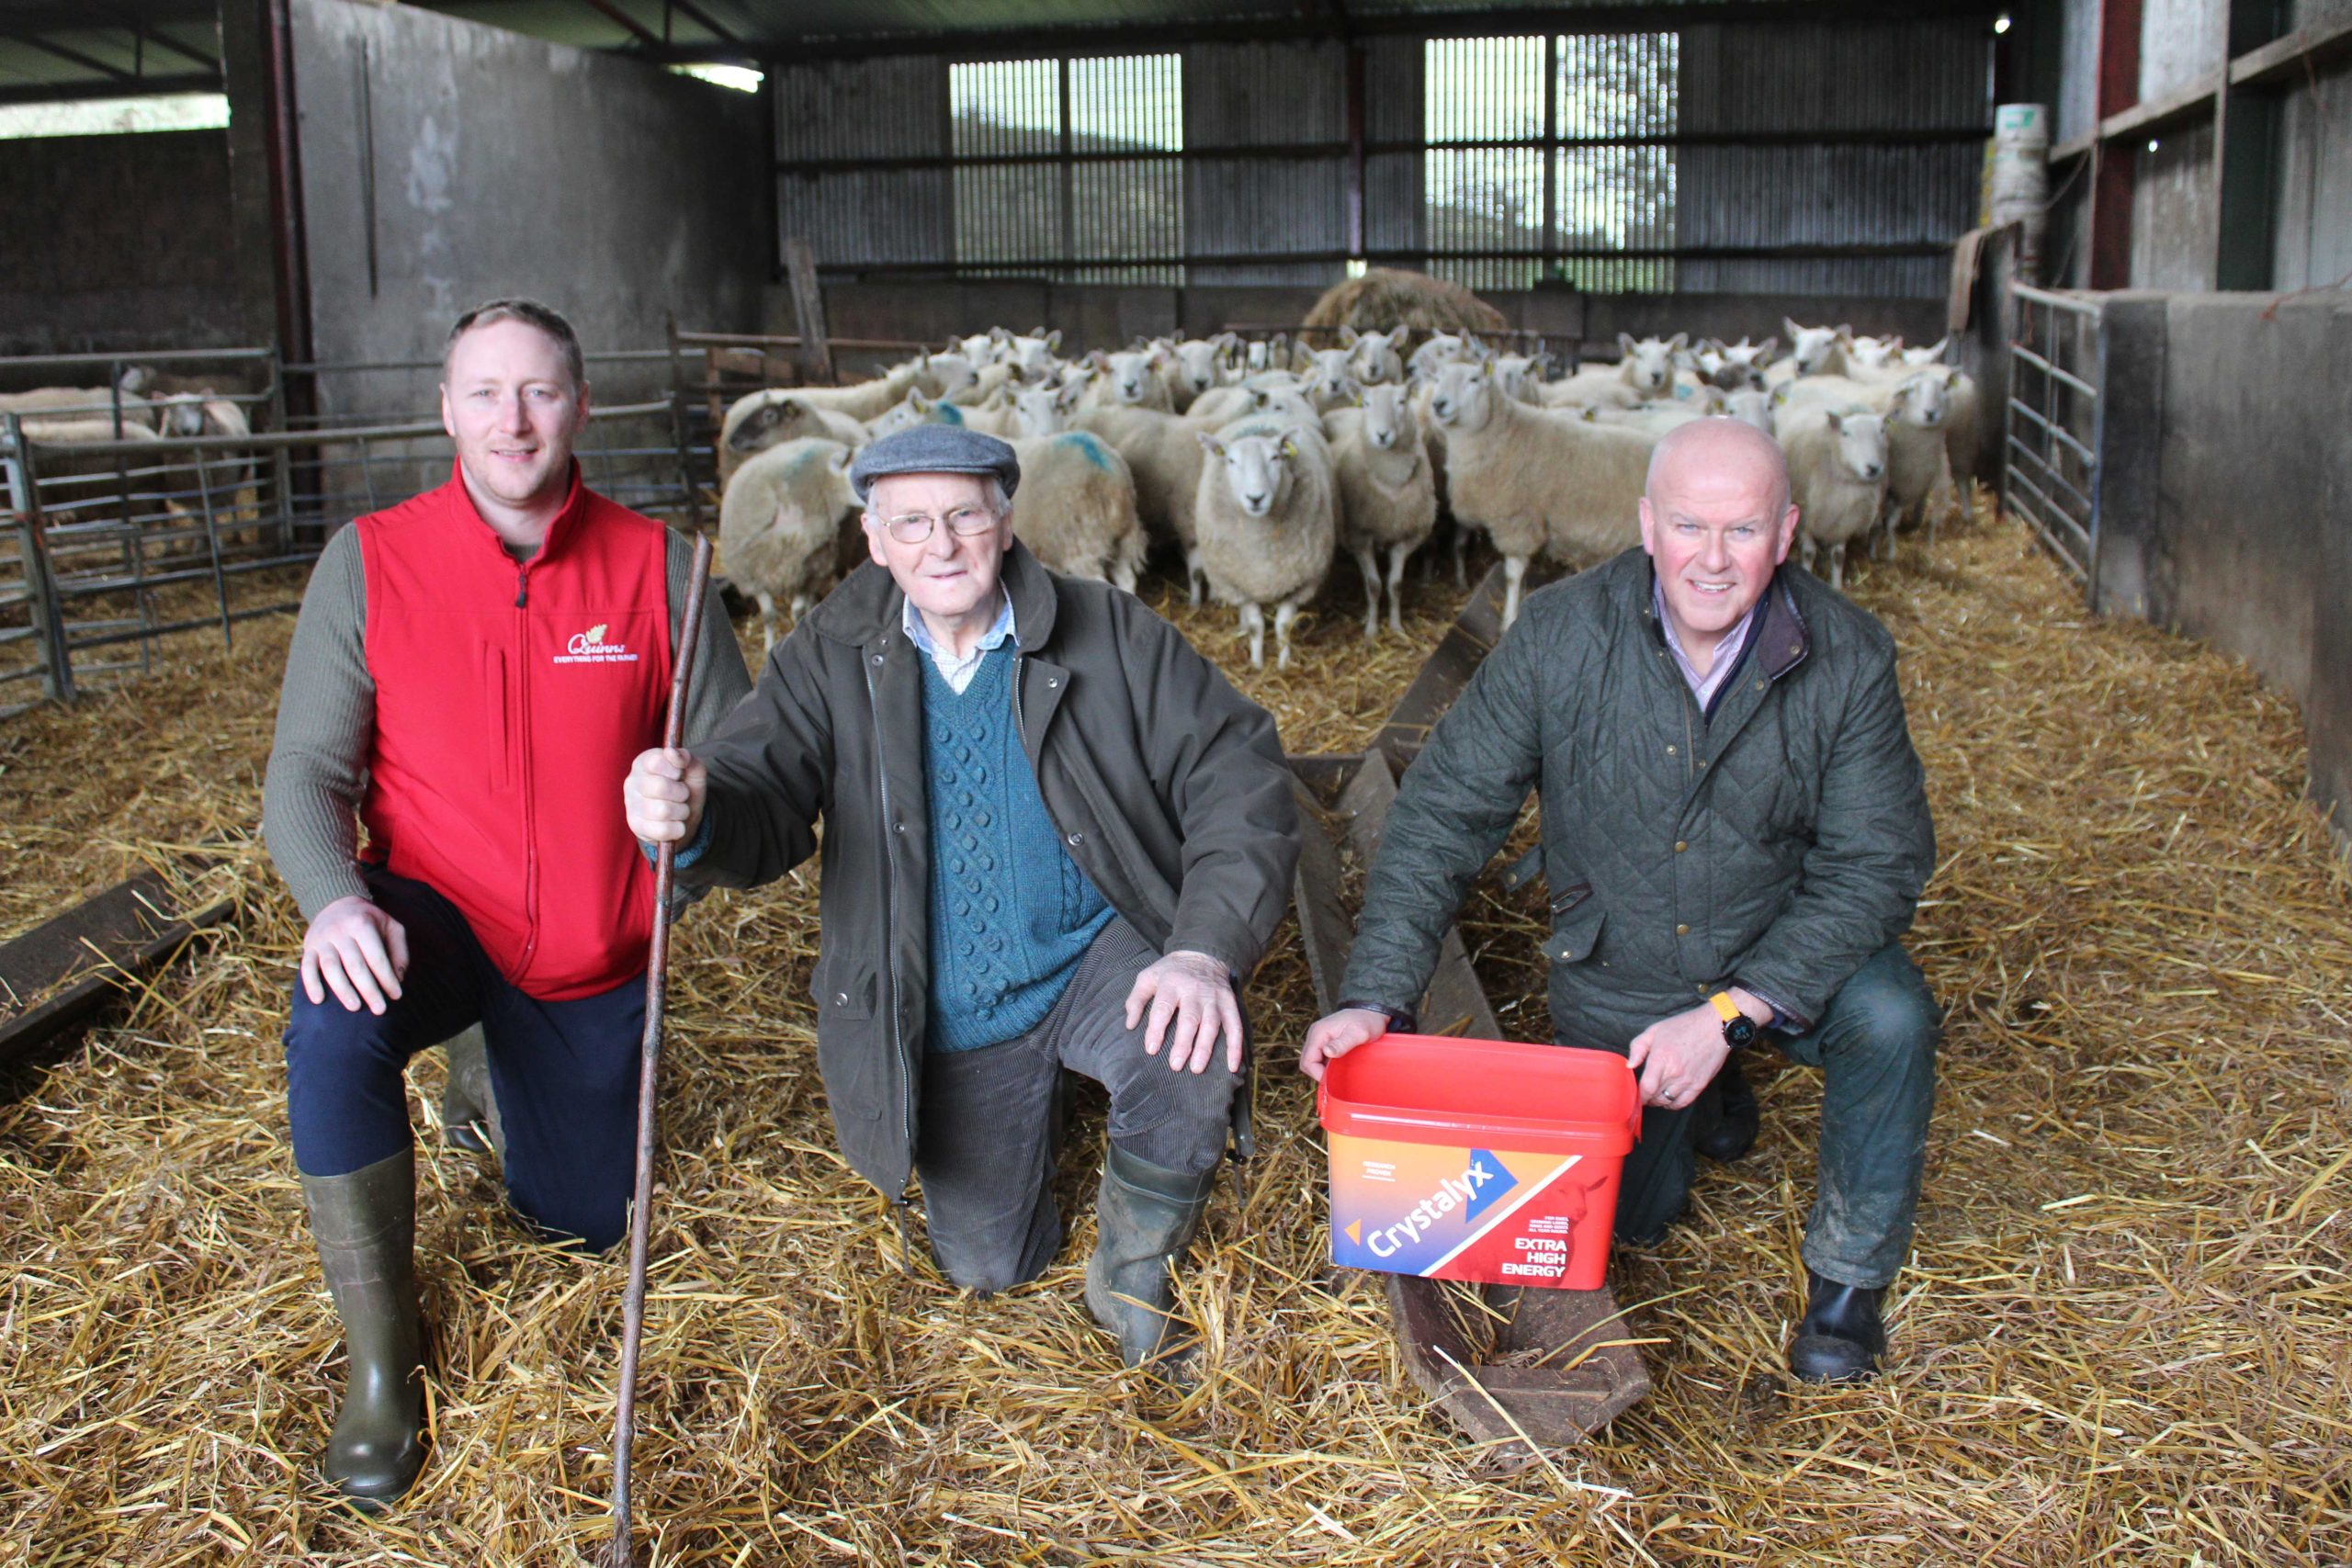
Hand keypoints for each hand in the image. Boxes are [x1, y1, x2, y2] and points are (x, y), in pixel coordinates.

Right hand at [300, 895, 408, 1014]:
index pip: (376, 957)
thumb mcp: (391, 926)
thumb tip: (398, 978)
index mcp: (362, 925)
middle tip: (380, 1010)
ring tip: (355, 1007)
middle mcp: (340, 932)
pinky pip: (306, 967)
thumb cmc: (369, 920)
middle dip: (368, 990)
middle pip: (355, 966)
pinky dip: (311, 984)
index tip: (396, 995)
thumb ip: (399, 950)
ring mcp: (322, 940)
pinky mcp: (308, 947)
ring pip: (330, 968)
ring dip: (343, 990)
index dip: (387, 978)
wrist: (336, 902)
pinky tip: (318, 1000)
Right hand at [624, 746, 704, 843]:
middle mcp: (632, 782)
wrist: (682, 819)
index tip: (680, 775)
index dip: (675, 770)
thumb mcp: (693, 772)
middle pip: (660, 787)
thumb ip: (687, 758)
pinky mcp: (636, 826)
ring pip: (663, 811)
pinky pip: (662, 830)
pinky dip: (677, 829)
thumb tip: (673, 753)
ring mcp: (631, 805)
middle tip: (683, 795)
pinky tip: (675, 823)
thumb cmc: (684, 789)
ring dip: (681, 812)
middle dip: (681, 793)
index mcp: (643, 763)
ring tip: (680, 810)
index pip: (656, 762)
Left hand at [1123, 950, 1243, 1074]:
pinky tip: (1233, 1066)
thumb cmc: (1170, 972)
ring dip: (1205, 1047)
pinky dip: (1236, 1047)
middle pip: (1190, 1019)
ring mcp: (1214, 997)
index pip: (1163, 1008)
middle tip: (1175, 1065)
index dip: (1157, 1029)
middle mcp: (1195, 990)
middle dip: (1183, 1043)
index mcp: (1172, 983)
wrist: (1203, 953)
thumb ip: (1136, 1000)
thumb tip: (1129, 1025)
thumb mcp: (1148, 977)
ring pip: (1212, 1024)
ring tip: (1197, 1068)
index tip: (1151, 1050)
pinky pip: (1235, 1026)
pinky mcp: (1230, 1003)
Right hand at [1299, 1007, 1389, 1081]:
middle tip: (1335, 1079)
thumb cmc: (1367, 1022)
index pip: (1307, 1061)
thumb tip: (1327, 1052)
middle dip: (1318, 1074)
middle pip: (1307, 1062)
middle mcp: (1315, 1035)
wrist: (1371, 1012)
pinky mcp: (1325, 1042)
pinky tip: (1338, 1068)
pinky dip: (1326, 1066)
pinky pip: (1319, 1058)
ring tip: (1338, 1074)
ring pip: (1312, 1061)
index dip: (1317, 1074)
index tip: (1333, 1080)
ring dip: (1322, 1070)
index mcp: (1319, 1032)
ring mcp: (1319, 1038)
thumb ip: (1342, 1043)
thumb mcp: (1358, 1033)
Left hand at [1626, 1001, 1736, 1108]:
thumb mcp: (1654, 1030)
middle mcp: (1674, 1072)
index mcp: (1661, 1059)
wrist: (1714, 1027)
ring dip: (1659, 1101)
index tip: (1635, 1094)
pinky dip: (1674, 1105)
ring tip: (1655, 1096)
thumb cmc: (1684, 1026)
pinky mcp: (1700, 1084)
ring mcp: (1688, 1080)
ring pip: (1668, 1101)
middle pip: (1656, 1097)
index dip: (1639, 1095)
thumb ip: (1638, 1047)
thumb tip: (1630, 1065)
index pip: (1646, 1088)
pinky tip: (1669, 1099)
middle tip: (1644, 1094)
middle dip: (1647, 1098)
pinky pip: (1684, 1102)